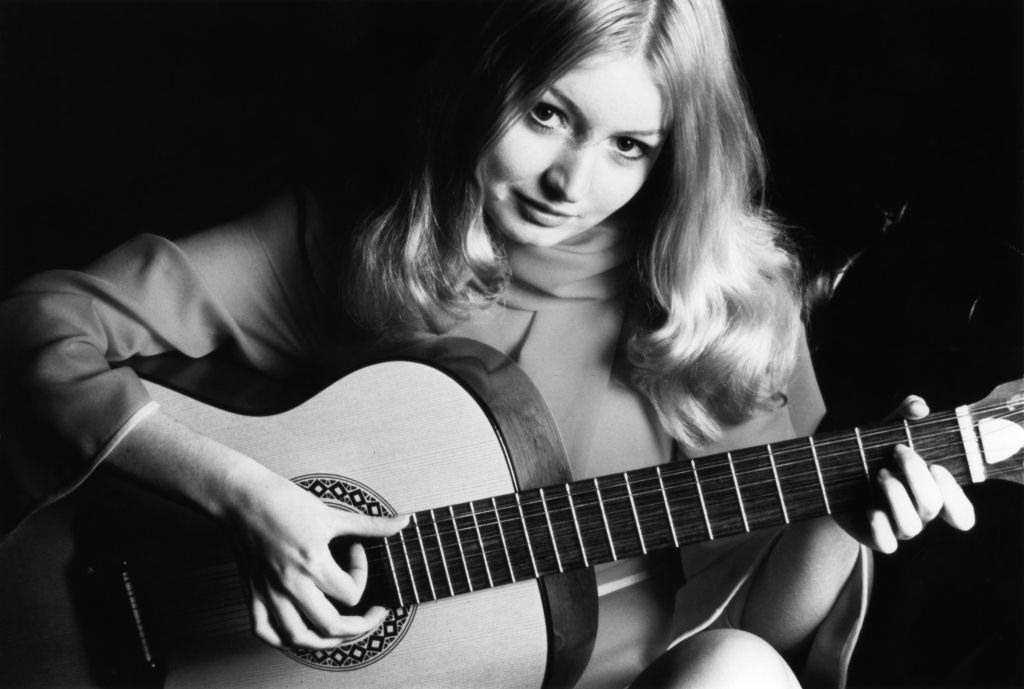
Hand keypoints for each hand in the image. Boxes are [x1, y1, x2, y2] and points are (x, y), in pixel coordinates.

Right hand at [225, 470, 407, 648]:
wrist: (241, 498)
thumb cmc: (283, 501)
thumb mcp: (331, 513)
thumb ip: (370, 525)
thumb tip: (403, 522)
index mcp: (312, 563)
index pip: (351, 592)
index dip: (363, 573)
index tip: (357, 552)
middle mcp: (291, 583)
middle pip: (331, 625)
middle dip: (359, 625)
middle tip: (370, 614)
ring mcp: (270, 592)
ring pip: (297, 638)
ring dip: (324, 641)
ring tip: (339, 631)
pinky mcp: (253, 593)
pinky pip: (265, 630)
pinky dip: (282, 638)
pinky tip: (299, 630)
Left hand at [838, 395, 974, 552]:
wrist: (830, 477)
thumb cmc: (870, 453)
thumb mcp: (887, 430)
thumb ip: (904, 414)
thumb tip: (918, 406)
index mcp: (932, 494)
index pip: (962, 513)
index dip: (954, 492)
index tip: (934, 466)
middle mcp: (919, 514)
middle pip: (932, 505)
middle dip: (916, 474)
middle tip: (898, 450)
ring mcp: (898, 528)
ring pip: (911, 525)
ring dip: (896, 495)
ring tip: (879, 473)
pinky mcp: (875, 537)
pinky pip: (886, 543)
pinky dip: (880, 525)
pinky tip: (869, 507)